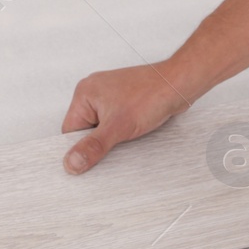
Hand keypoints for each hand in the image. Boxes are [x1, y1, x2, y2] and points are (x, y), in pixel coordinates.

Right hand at [60, 61, 193, 173]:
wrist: (178, 85)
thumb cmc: (151, 95)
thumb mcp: (117, 127)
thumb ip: (93, 147)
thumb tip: (72, 162)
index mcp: (84, 93)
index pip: (69, 130)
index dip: (78, 147)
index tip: (85, 162)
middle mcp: (94, 92)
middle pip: (85, 130)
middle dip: (97, 142)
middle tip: (111, 148)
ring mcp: (109, 97)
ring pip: (100, 128)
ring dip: (110, 138)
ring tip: (124, 137)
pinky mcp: (123, 103)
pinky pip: (113, 123)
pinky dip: (120, 132)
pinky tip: (130, 134)